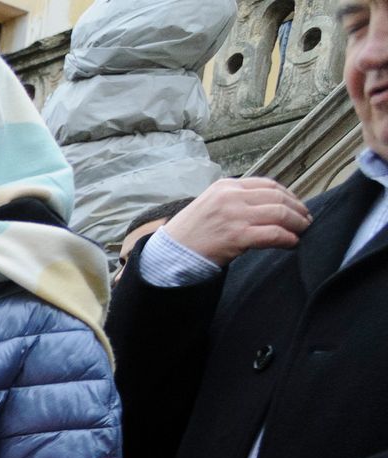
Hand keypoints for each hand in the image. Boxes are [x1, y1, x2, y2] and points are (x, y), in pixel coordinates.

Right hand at [162, 177, 310, 266]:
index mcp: (226, 186)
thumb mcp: (210, 205)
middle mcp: (232, 197)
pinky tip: (292, 243)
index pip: (267, 184)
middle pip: (278, 197)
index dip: (288, 195)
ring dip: (297, 224)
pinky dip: (287, 239)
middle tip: (306, 220)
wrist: (170, 253)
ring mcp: (235, 216)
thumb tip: (266, 206)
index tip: (296, 206)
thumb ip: (235, 200)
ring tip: (302, 231)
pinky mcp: (237, 236)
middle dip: (298, 209)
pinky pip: (273, 234)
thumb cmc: (189, 234)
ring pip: (280, 213)